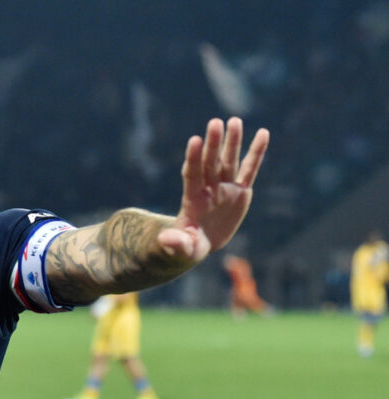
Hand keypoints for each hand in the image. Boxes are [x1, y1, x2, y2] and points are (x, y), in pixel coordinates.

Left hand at [158, 117, 269, 260]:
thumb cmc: (189, 246)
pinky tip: (263, 133)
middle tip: (215, 122)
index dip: (193, 158)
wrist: (202, 242)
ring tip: (235, 121)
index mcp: (193, 199)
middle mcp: (208, 188)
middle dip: (213, 144)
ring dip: (232, 142)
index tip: (194, 140)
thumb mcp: (183, 248)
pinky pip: (249, 170)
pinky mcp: (240, 192)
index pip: (192, 175)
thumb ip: (176, 242)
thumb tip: (163, 240)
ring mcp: (224, 188)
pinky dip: (256, 153)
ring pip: (229, 161)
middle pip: (210, 163)